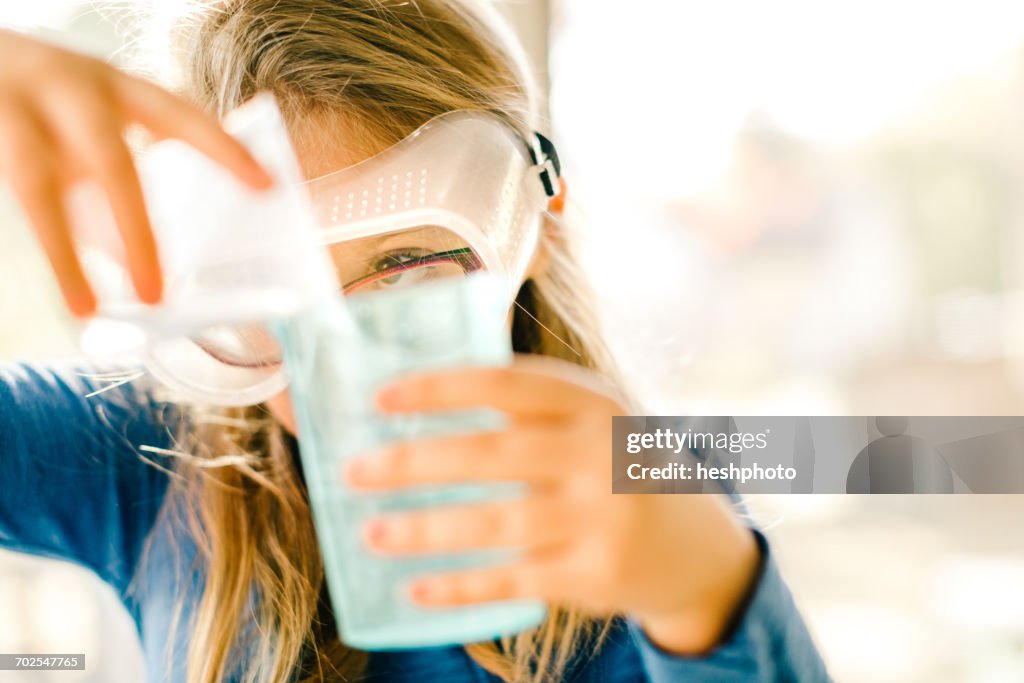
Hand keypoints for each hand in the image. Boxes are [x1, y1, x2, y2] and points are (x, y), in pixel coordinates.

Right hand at [0, 28, 272, 315]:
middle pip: (110, 161)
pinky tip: (67, 288)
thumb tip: (137, 263)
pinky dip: (45, 248)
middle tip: (157, 294)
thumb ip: (113, 187)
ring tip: (87, 308)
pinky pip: (12, 195)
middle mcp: (68, 91)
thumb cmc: (39, 109)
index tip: (265, 184)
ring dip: (65, 255)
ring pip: (38, 187)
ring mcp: (14, 108)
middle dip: (136, 231)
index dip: (222, 149)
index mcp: (112, 86)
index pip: (180, 116)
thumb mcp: (85, 134)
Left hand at [342, 356, 761, 654]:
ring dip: (423, 530)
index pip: (506, 384)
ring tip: (369, 532)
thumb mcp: (593, 419)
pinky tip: (416, 588)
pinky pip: (513, 581)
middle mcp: (598, 455)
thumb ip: (529, 406)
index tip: (380, 398)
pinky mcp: (595, 576)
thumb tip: (424, 401)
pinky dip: (460, 586)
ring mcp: (600, 519)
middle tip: (352, 471)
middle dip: (413, 463)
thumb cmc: (618, 465)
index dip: (439, 388)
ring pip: (495, 523)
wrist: (696, 543)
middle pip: (490, 453)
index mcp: (592, 403)